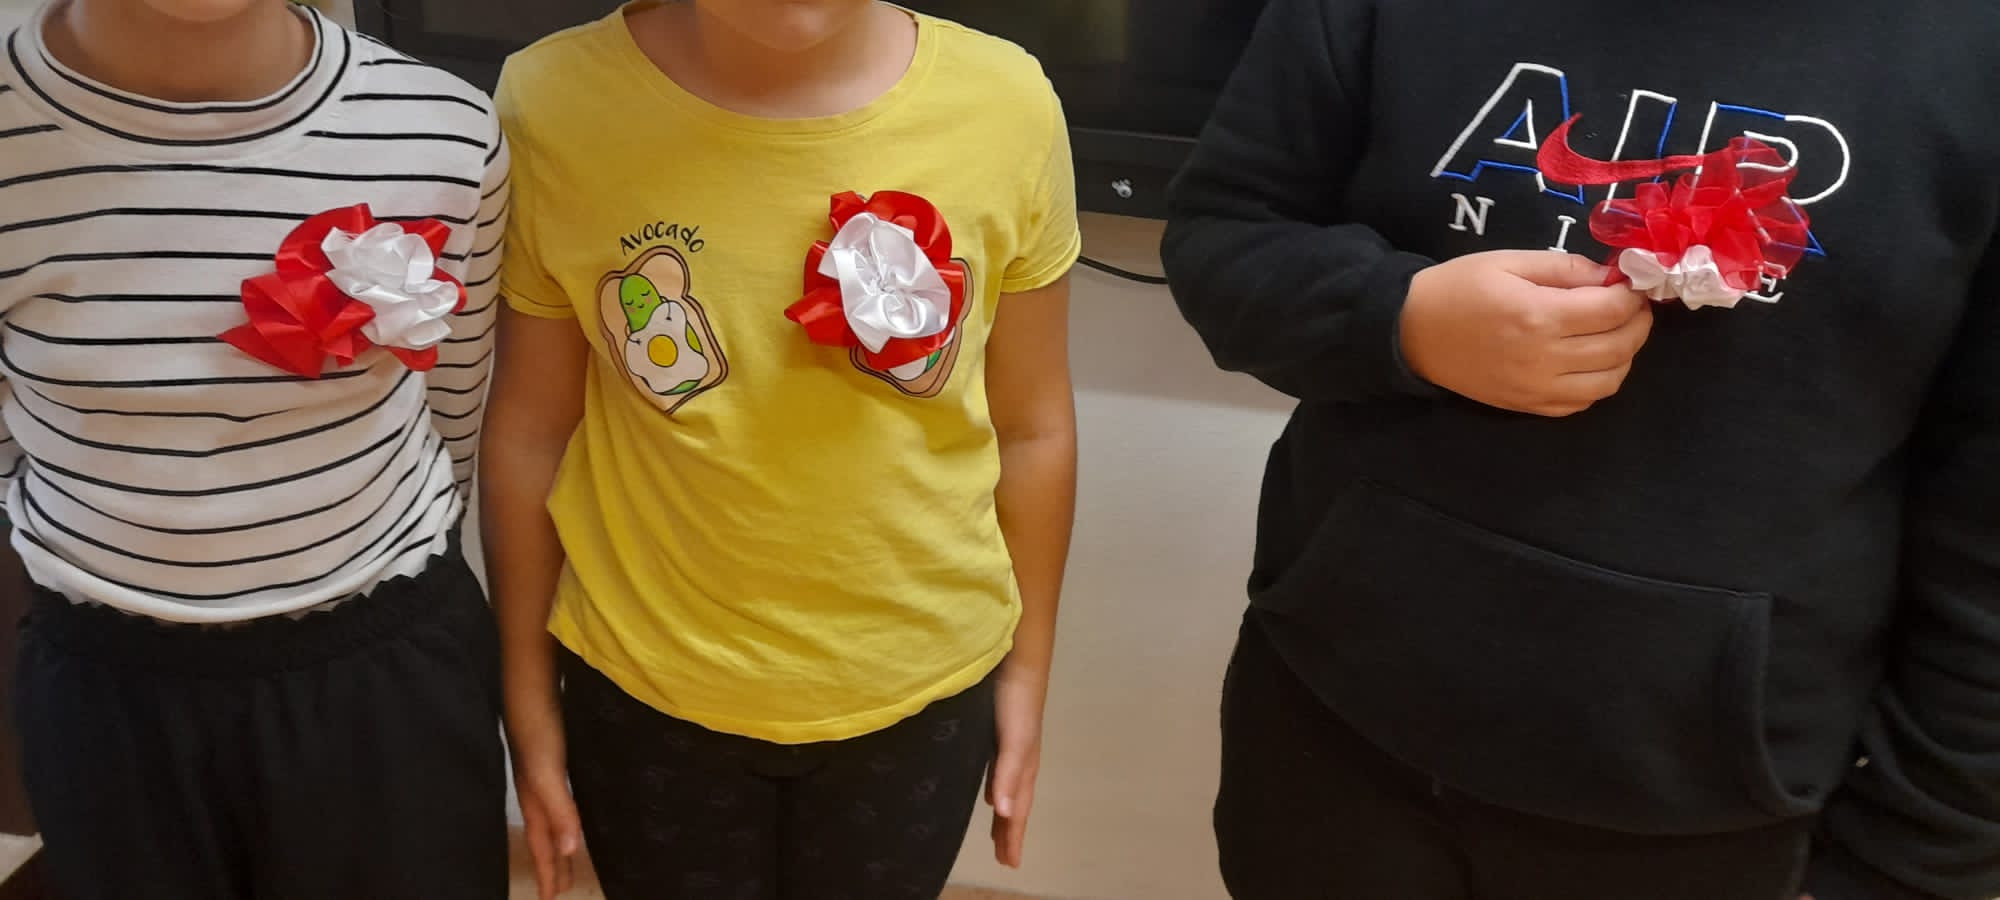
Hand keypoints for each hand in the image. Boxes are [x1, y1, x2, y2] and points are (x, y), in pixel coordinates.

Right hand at [506, 693, 582, 899]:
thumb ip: (559, 810)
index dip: (549, 870)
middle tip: (559, 890)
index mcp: (535, 799)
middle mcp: (536, 790)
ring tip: (567, 857)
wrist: (529, 685)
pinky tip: (570, 807)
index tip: (554, 898)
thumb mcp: (547, 772)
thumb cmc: (538, 728)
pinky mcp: (551, 757)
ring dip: (558, 840)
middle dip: (551, 863)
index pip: (543, 845)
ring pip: (551, 818)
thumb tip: (570, 850)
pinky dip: (563, 813)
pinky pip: (558, 797)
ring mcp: (542, 773)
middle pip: (545, 836)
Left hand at [985, 663, 1048, 867]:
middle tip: (1003, 857)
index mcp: (1024, 765)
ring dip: (1004, 812)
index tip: (1009, 864)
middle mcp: (1021, 759)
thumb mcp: (1013, 739)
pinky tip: (986, 790)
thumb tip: (1000, 813)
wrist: (1018, 658)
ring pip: (1008, 788)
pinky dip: (995, 787)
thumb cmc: (1016, 700)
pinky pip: (1000, 771)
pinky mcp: (1002, 730)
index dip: (1013, 836)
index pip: (1017, 810)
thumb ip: (1006, 774)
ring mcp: (1012, 744)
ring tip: (998, 830)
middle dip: (1010, 830)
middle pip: (1015, 803)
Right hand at [1400, 250, 1653, 416]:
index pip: (1612, 310)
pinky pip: (1582, 402)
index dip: (1631, 294)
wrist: (1412, 332)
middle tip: (1630, 306)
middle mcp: (1544, 358)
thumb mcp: (1509, 261)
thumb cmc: (1458, 288)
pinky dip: (1598, 382)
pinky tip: (1589, 361)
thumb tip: (1609, 278)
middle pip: (1619, 347)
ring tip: (1615, 333)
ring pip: (1609, 380)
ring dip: (1624, 355)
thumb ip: (1564, 268)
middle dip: (1637, 322)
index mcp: (1538, 315)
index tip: (1628, 283)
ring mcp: (1536, 388)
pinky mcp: (1528, 406)